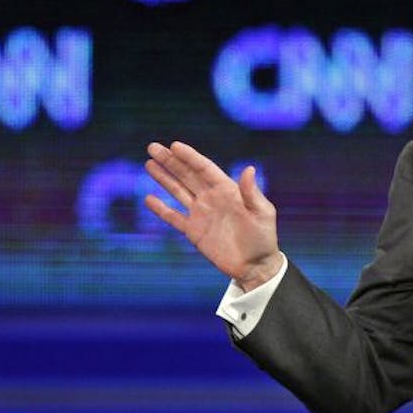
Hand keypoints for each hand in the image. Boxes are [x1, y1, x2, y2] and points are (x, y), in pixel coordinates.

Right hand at [144, 140, 283, 290]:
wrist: (256, 266)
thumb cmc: (263, 238)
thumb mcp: (262, 213)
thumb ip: (252, 193)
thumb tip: (249, 168)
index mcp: (227, 189)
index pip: (204, 168)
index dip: (189, 157)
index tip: (174, 146)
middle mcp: (211, 197)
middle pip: (187, 175)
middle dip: (170, 161)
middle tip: (153, 147)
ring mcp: (201, 213)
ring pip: (178, 191)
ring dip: (164, 177)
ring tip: (149, 163)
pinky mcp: (193, 231)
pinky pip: (174, 217)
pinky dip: (161, 209)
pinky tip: (149, 199)